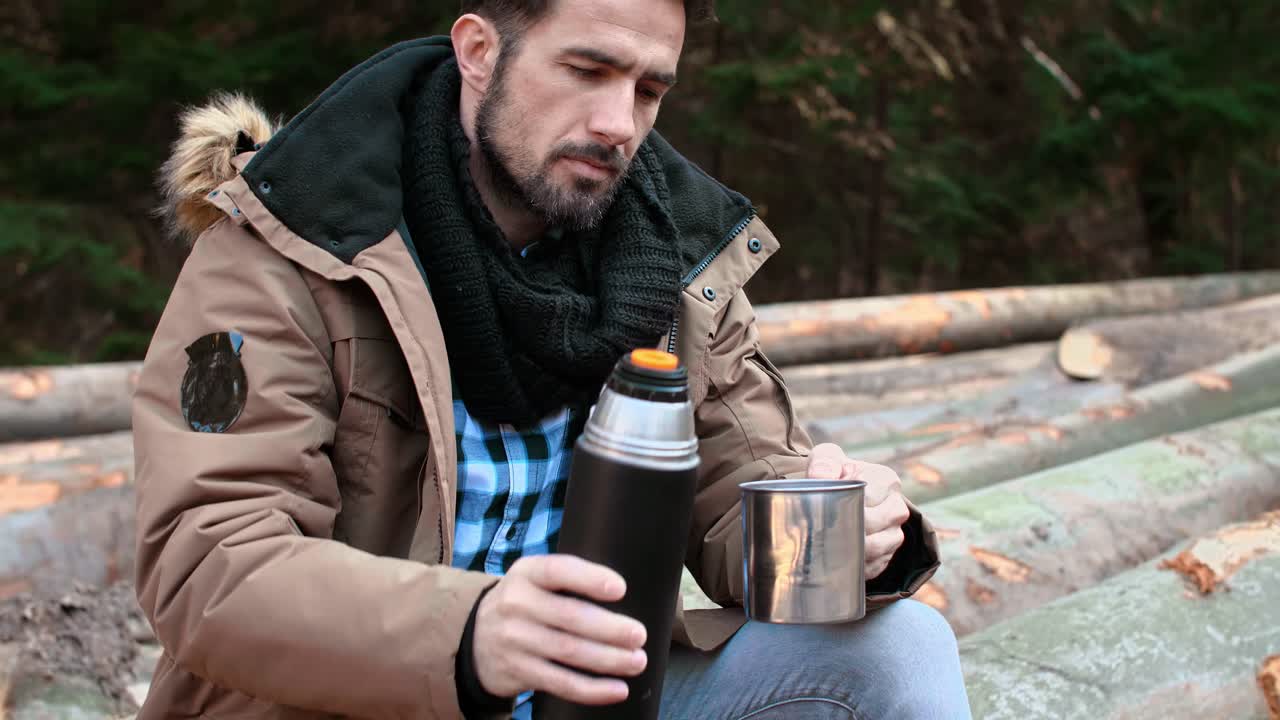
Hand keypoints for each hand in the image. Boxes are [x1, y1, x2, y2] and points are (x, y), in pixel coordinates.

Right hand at [472, 554, 647, 704]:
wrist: (474, 638)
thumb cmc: (524, 602)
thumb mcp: (534, 578)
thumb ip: (568, 579)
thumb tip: (624, 592)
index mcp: (527, 573)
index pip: (558, 571)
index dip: (590, 579)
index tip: (620, 589)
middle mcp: (517, 604)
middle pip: (570, 617)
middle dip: (610, 629)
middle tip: (639, 635)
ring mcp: (516, 640)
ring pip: (569, 652)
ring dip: (609, 660)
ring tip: (636, 661)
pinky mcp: (519, 671)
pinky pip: (561, 683)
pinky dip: (593, 689)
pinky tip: (617, 689)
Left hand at [807, 443, 910, 579]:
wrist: (840, 496)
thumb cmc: (834, 474)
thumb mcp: (827, 459)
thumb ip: (824, 462)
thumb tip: (822, 475)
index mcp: (887, 480)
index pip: (869, 497)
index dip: (846, 503)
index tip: (826, 505)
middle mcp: (897, 508)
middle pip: (873, 526)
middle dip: (846, 528)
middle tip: (821, 529)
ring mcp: (895, 534)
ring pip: (875, 549)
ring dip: (850, 548)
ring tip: (828, 543)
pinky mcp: (887, 556)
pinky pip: (873, 566)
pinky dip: (855, 564)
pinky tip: (838, 557)